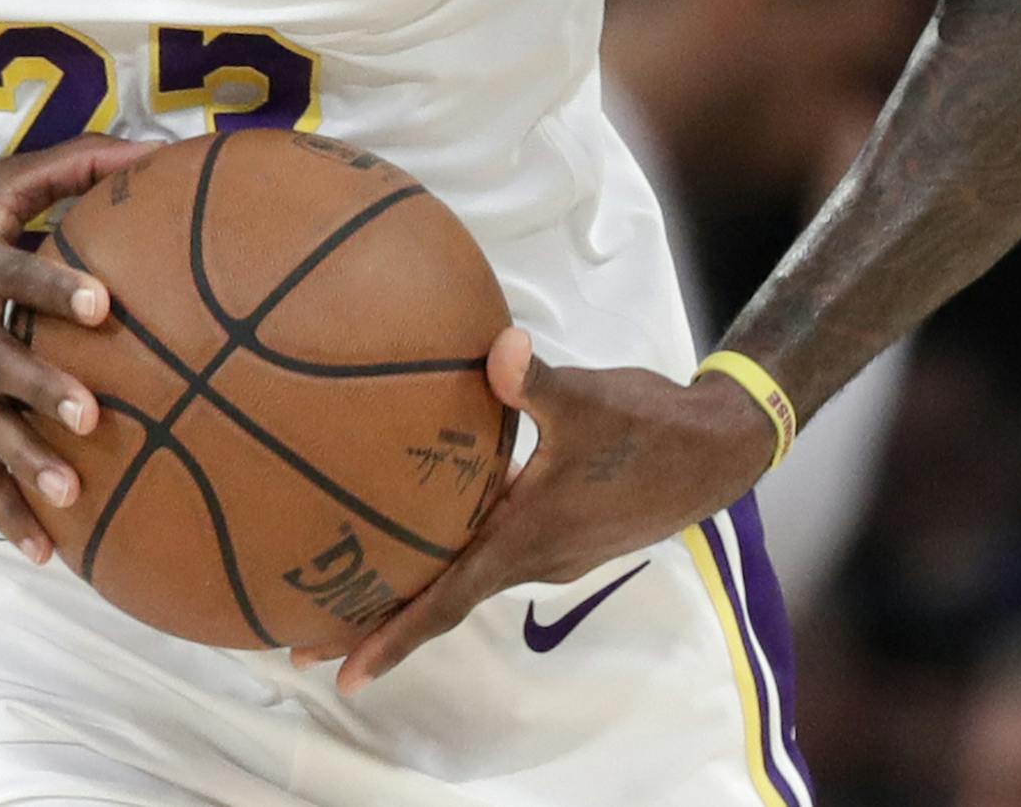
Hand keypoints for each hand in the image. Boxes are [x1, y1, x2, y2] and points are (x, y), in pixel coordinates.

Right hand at [0, 136, 153, 563]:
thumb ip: (73, 164)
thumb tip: (159, 151)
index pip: (14, 272)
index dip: (55, 287)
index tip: (101, 304)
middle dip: (40, 388)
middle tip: (90, 416)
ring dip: (23, 461)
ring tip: (70, 493)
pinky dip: (1, 507)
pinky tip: (43, 548)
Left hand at [306, 329, 776, 693]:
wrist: (714, 448)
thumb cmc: (649, 428)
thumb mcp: (591, 399)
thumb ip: (536, 380)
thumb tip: (498, 349)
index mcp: (528, 538)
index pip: (448, 601)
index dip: (394, 636)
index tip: (341, 672)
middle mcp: (531, 553)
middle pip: (442, 598)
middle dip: (379, 620)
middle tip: (305, 635)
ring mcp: (547, 544)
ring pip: (464, 573)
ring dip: (411, 586)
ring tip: (349, 582)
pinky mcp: (558, 523)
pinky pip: (488, 546)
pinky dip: (446, 547)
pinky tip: (424, 516)